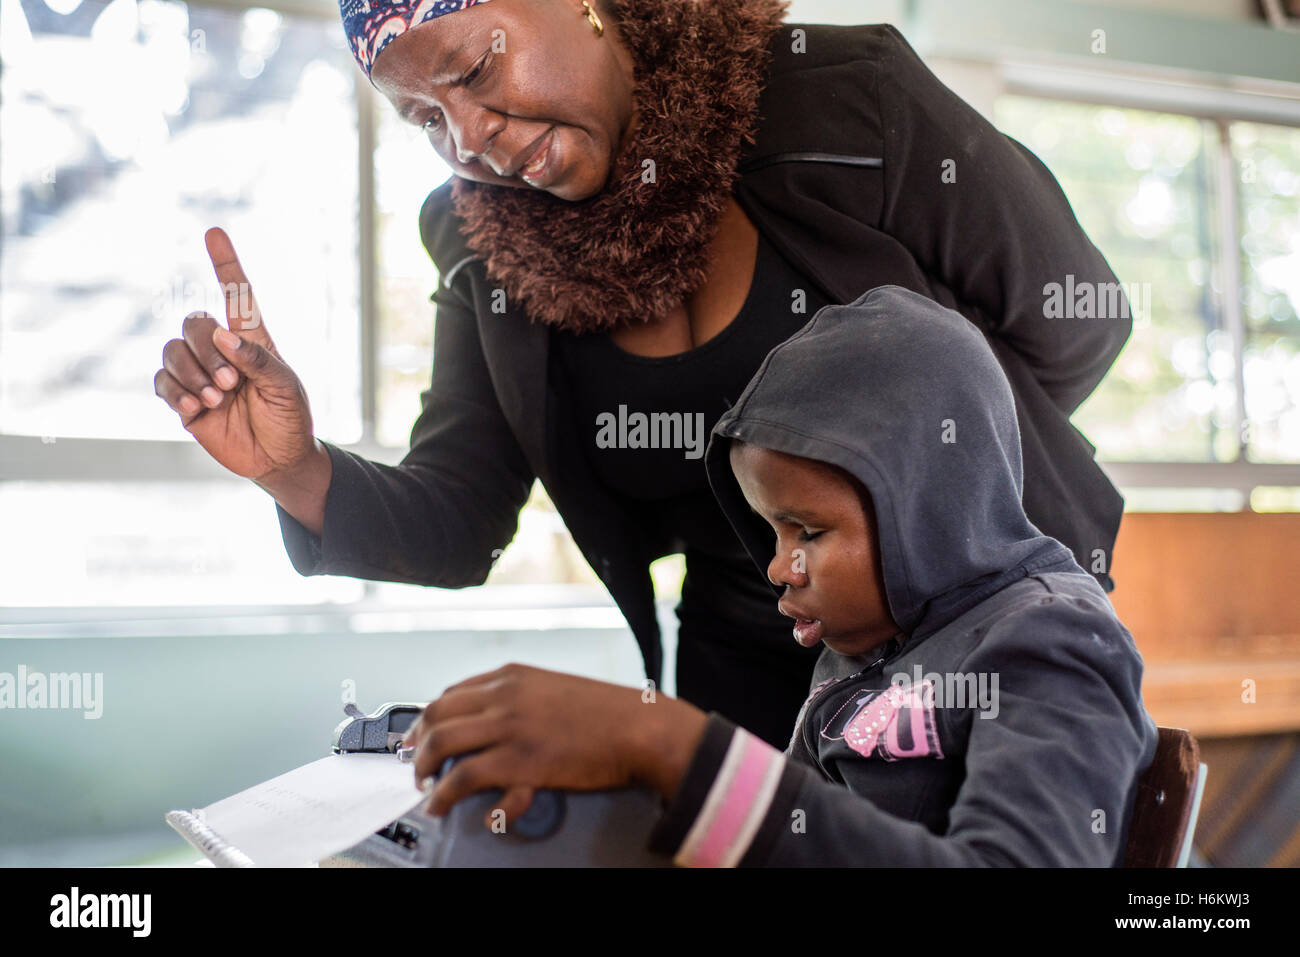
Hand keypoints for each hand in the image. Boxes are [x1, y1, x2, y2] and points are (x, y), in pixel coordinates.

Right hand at [154, 228, 317, 482]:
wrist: (278, 458)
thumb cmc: (290, 417)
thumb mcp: (285, 387)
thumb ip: (257, 359)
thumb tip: (224, 336)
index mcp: (252, 339)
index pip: (236, 294)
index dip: (225, 264)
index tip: (214, 233)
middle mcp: (221, 351)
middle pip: (193, 324)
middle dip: (206, 351)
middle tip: (229, 383)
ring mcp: (200, 374)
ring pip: (171, 351)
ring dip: (190, 374)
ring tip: (216, 398)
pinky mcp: (184, 400)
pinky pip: (161, 383)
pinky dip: (176, 394)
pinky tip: (198, 411)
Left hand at [402, 663, 708, 829]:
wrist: (639, 728)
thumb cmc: (609, 713)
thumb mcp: (558, 691)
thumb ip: (525, 700)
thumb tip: (503, 721)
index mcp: (514, 676)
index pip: (454, 692)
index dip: (431, 716)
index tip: (423, 731)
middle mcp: (504, 695)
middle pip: (438, 713)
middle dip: (417, 739)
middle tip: (412, 759)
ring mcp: (509, 726)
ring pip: (442, 743)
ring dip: (424, 767)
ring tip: (423, 784)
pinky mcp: (517, 759)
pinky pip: (463, 777)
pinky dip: (444, 793)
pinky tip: (440, 804)